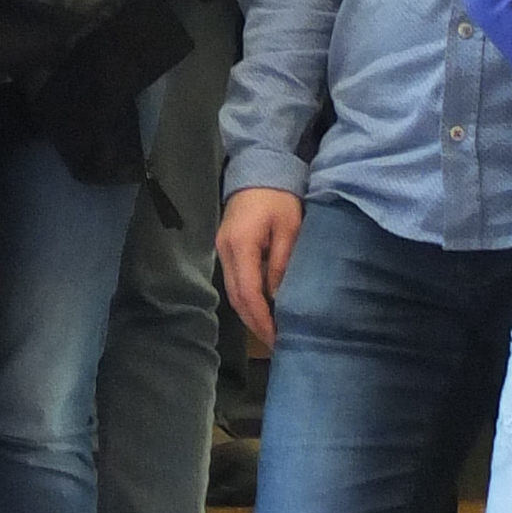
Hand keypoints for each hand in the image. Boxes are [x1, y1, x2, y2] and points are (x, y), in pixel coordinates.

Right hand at [217, 186, 303, 353]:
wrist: (258, 169)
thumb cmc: (279, 197)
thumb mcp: (289, 229)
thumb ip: (282, 263)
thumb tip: (280, 298)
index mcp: (240, 246)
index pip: (248, 293)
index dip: (262, 319)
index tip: (277, 338)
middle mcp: (225, 251)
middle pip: (236, 298)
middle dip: (255, 323)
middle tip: (275, 343)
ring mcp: (222, 250)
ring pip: (233, 293)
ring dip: (250, 314)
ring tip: (270, 331)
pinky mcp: (226, 249)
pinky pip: (235, 282)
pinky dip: (247, 299)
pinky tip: (262, 308)